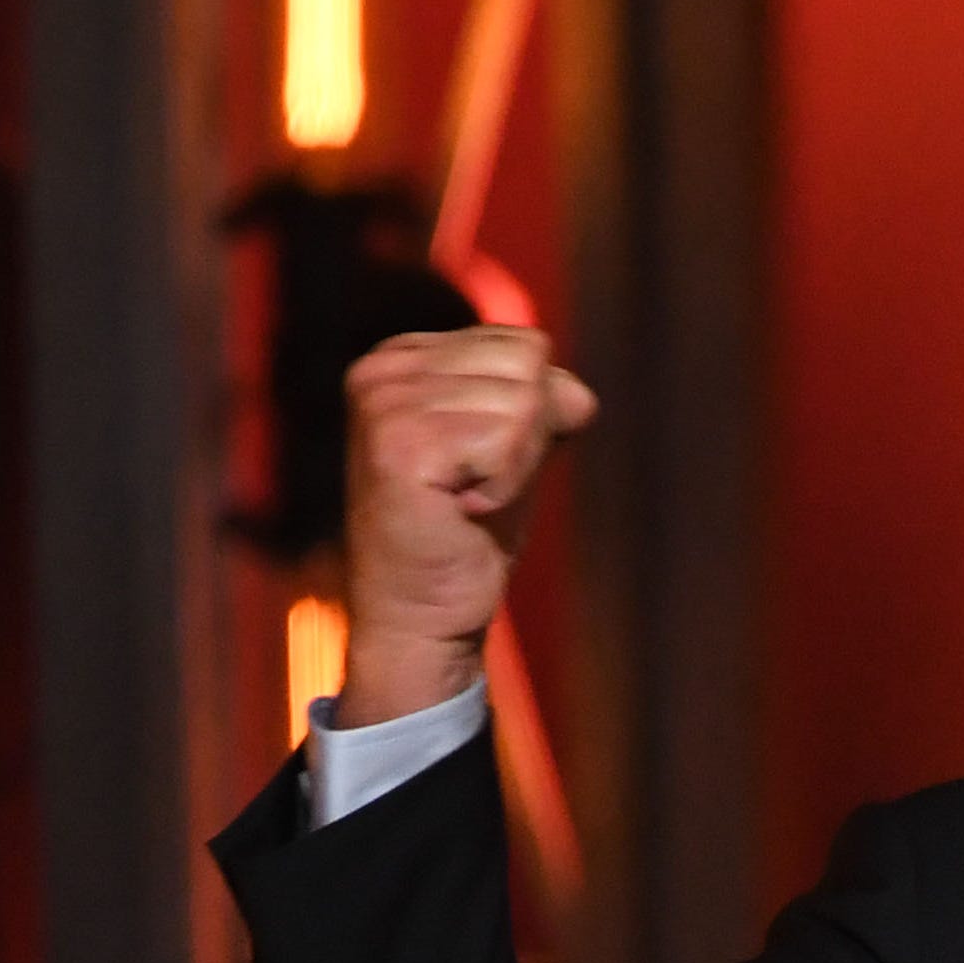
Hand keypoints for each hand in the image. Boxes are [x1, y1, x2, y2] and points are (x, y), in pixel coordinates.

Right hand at [338, 326, 597, 724]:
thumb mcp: (515, 449)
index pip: (522, 344)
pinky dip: (505, 485)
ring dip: (515, 467)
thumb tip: (580, 394)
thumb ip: (544, 403)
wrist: (423, 618)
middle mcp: (383, 369)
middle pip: (527, 365)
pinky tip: (464, 510)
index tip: (486, 463)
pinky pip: (506, 439)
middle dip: (529, 436)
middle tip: (482, 489)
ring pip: (521, 402)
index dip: (535, 412)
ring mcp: (384, 404)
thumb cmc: (468, 535)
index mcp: (403, 357)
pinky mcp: (398, 445)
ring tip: (469, 502)